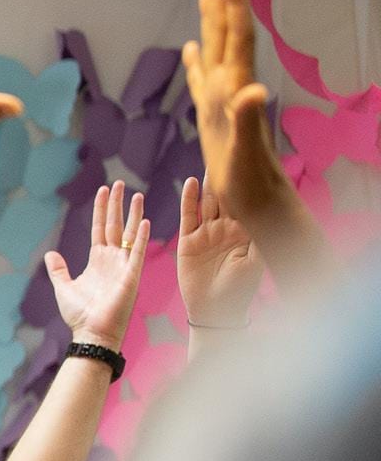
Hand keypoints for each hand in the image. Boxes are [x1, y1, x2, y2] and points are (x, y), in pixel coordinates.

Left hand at [42, 182, 146, 351]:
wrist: (91, 332)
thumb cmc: (80, 314)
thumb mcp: (64, 286)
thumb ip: (59, 269)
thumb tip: (50, 254)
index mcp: (97, 260)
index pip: (99, 228)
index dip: (101, 209)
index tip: (103, 190)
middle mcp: (112, 260)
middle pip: (114, 225)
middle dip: (116, 204)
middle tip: (119, 183)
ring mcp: (123, 266)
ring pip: (128, 234)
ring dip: (132, 214)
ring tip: (136, 194)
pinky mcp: (131, 276)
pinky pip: (136, 252)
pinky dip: (139, 237)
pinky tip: (144, 221)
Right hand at [175, 174, 262, 330]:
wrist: (215, 310)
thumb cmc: (241, 289)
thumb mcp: (257, 260)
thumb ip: (260, 236)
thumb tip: (272, 212)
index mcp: (246, 232)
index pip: (248, 200)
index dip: (249, 182)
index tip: (253, 160)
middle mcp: (226, 229)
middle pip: (227, 196)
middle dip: (228, 176)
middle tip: (230, 150)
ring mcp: (206, 233)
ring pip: (208, 202)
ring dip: (209, 182)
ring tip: (213, 160)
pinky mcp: (188, 241)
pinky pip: (188, 216)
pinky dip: (189, 199)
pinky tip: (190, 182)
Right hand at [181, 0, 280, 216]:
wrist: (261, 203)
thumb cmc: (251, 184)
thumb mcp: (246, 154)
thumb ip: (248, 120)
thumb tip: (253, 89)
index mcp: (235, 90)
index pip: (234, 38)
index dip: (230, 4)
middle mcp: (232, 88)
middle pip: (226, 34)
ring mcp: (223, 101)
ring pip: (216, 50)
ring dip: (211, 21)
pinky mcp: (214, 116)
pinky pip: (202, 80)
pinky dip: (197, 61)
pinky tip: (192, 50)